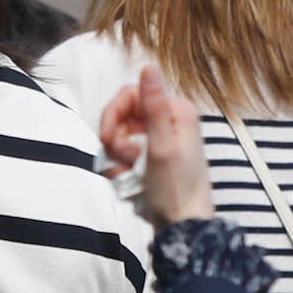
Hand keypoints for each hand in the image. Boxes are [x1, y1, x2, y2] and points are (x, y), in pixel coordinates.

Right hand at [100, 60, 214, 225]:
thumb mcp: (161, 146)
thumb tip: (150, 66)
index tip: (108, 138)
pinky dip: (121, 168)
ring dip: (117, 156)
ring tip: (131, 174)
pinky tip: (129, 182)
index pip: (129, 94)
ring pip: (120, 136)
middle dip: (115, 139)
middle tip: (126, 161)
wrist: (183, 225)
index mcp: (177, 112)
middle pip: (122, 115)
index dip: (113, 115)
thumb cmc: (175, 188)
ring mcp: (161, 139)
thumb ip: (154, 106)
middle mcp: (171, 121)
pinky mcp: (153, 157)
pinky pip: (124, 154)